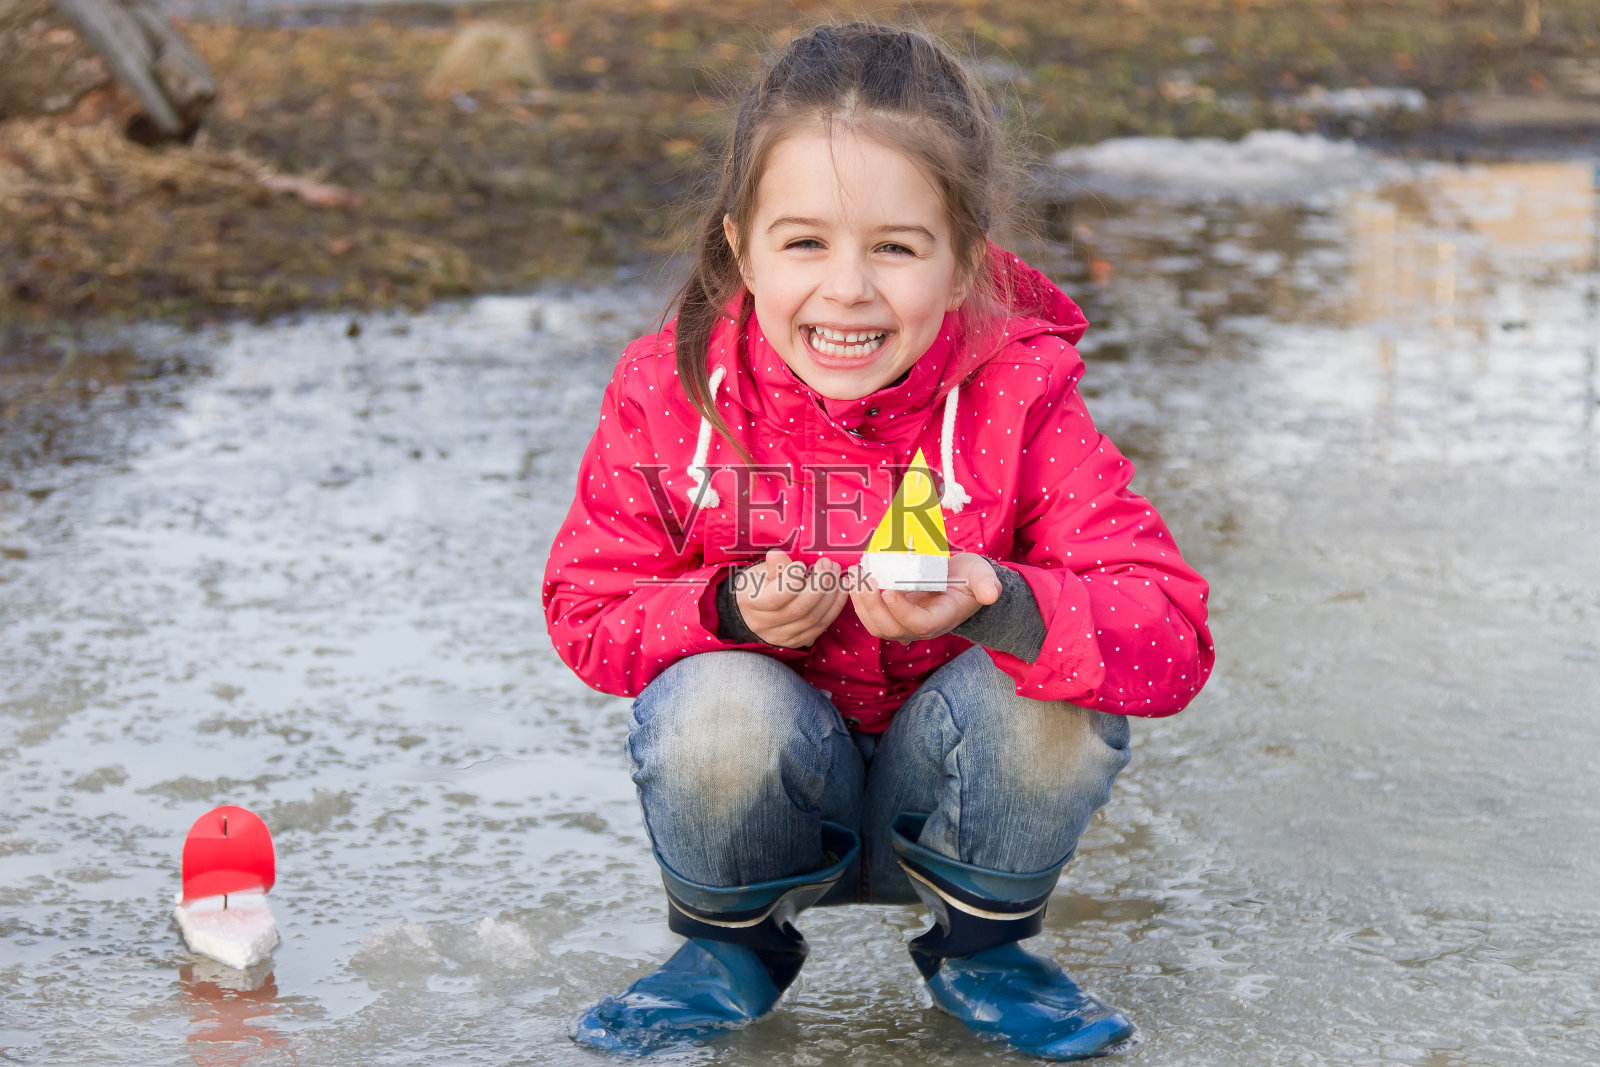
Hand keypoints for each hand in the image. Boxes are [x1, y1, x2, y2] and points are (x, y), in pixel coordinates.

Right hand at [731, 549, 847, 648]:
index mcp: (751, 603)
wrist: (754, 612)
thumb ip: (773, 566)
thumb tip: (777, 555)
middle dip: (819, 585)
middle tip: (828, 564)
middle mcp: (765, 625)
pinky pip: (821, 626)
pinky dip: (835, 607)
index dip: (791, 582)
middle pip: (799, 609)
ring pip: (813, 619)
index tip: (801, 566)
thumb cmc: (758, 585)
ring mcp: (782, 637)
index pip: (775, 598)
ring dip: (831, 595)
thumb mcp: (760, 571)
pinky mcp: (798, 641)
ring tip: (837, 574)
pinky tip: (841, 590)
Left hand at [848, 552, 1001, 642]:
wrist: (959, 584)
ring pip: (876, 626)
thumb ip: (988, 584)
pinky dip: (858, 601)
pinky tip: (853, 579)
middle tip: (866, 580)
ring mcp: (903, 623)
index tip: (889, 590)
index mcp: (940, 620)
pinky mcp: (891, 615)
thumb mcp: (982, 577)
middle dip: (874, 607)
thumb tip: (992, 594)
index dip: (902, 611)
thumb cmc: (969, 579)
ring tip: (856, 577)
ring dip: (861, 604)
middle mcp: (919, 627)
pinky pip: (870, 616)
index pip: (918, 624)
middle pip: (891, 629)